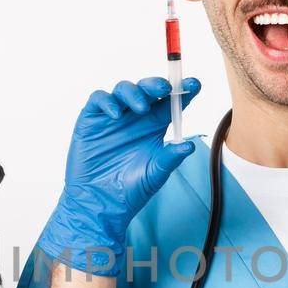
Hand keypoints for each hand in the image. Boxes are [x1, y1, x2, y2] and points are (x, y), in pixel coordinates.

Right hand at [37, 77, 200, 273]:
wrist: (100, 203)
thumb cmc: (130, 190)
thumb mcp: (156, 173)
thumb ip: (170, 158)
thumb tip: (190, 145)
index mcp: (154, 126)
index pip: (171, 102)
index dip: (183, 91)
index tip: (196, 84)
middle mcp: (135, 117)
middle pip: (148, 90)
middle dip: (158, 84)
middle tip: (166, 88)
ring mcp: (113, 116)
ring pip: (124, 89)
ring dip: (134, 92)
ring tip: (141, 107)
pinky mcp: (92, 119)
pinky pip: (99, 100)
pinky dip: (108, 102)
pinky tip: (116, 114)